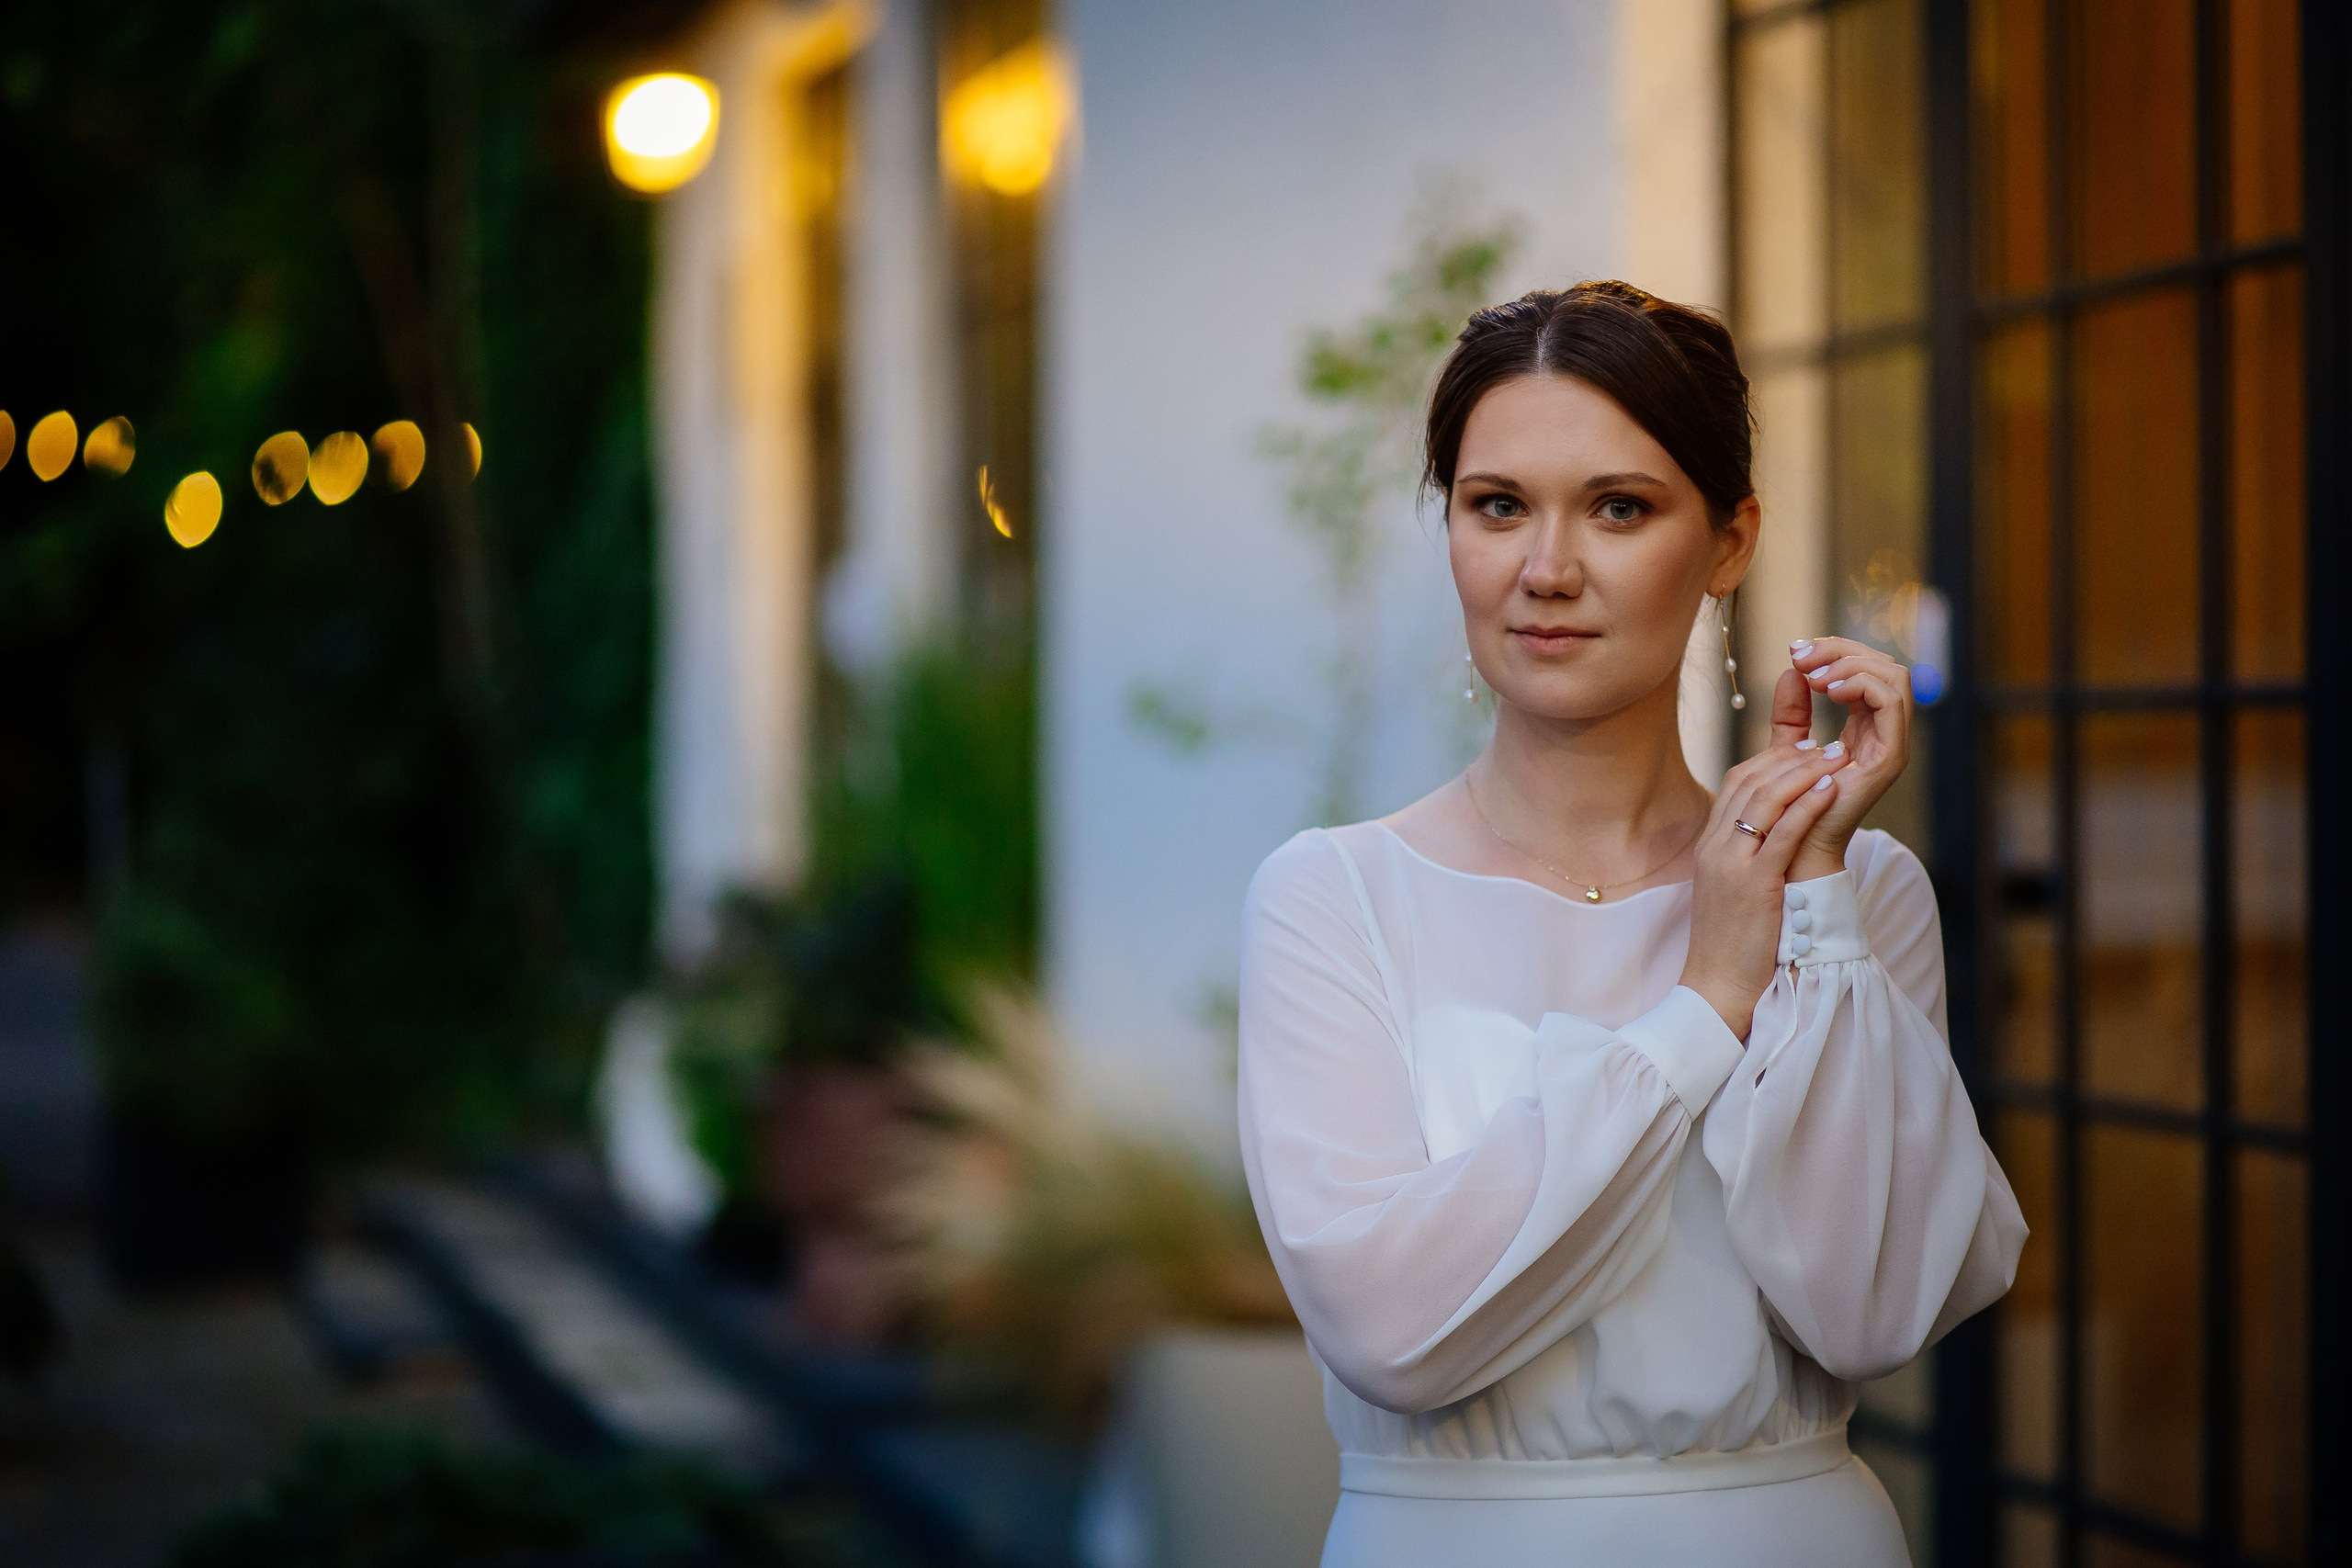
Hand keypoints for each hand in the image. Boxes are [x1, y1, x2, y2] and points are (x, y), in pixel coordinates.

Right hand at [1678, 740, 1851, 1039]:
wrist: (1716, 987)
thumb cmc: (1730, 944)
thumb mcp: (1732, 889)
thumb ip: (1747, 856)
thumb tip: (1775, 835)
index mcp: (1709, 846)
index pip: (1737, 783)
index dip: (1773, 760)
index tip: (1806, 749)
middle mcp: (1715, 847)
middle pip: (1750, 781)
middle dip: (1792, 756)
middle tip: (1829, 743)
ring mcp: (1731, 864)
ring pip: (1765, 799)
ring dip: (1805, 772)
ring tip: (1838, 756)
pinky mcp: (1753, 884)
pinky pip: (1782, 832)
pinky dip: (1807, 805)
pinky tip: (1831, 789)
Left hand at [1782, 636, 1912, 879]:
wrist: (1791, 846)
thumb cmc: (1789, 803)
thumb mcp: (1787, 744)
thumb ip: (1792, 710)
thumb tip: (1792, 668)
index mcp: (1865, 725)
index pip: (1866, 668)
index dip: (1834, 650)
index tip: (1794, 650)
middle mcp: (1883, 732)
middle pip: (1884, 665)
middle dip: (1841, 650)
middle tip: (1800, 655)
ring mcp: (1891, 745)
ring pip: (1894, 677)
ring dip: (1850, 663)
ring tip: (1813, 675)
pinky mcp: (1889, 758)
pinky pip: (1891, 703)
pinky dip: (1861, 684)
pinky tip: (1826, 690)